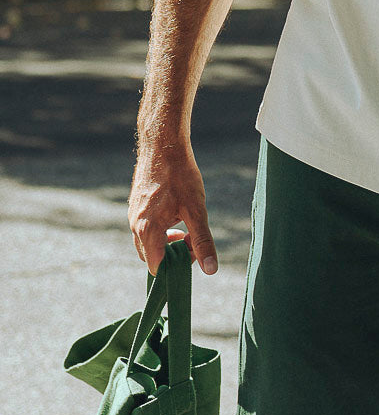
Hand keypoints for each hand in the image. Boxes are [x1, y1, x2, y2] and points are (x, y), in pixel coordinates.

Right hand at [128, 143, 216, 276]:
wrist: (163, 145)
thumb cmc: (180, 176)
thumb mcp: (196, 209)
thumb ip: (202, 240)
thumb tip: (210, 269)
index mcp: (147, 229)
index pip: (156, 266)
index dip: (175, 267)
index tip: (193, 252)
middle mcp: (135, 225)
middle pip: (151, 256)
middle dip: (171, 254)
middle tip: (192, 239)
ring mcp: (133, 215)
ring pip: (147, 242)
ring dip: (166, 242)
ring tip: (186, 226)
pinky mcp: (135, 206)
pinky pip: (145, 228)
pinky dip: (160, 230)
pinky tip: (176, 214)